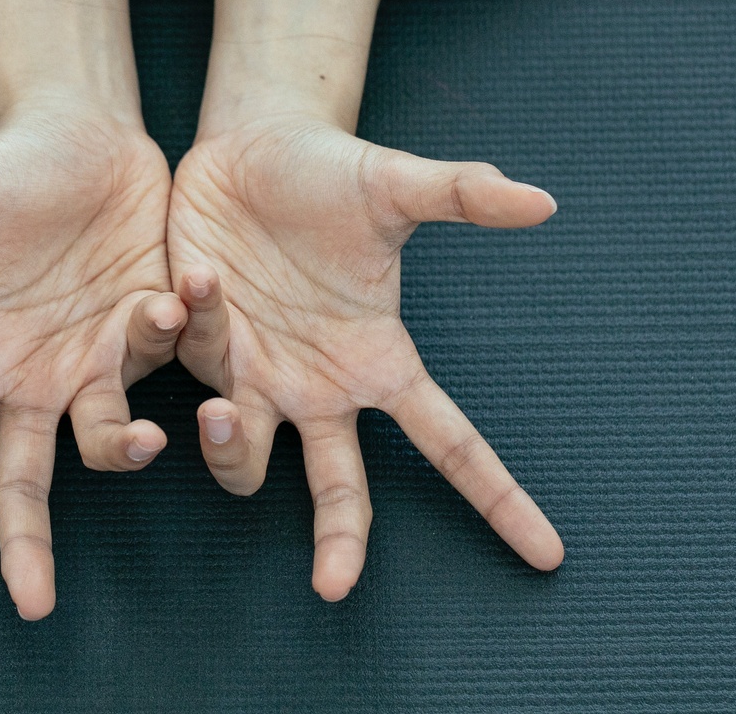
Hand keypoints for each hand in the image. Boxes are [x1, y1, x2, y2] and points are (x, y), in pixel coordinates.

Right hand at [0, 106, 184, 619]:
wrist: (91, 141)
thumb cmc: (12, 171)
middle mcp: (33, 378)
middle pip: (19, 483)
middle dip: (23, 543)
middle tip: (30, 604)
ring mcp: (96, 365)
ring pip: (109, 439)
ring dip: (127, 437)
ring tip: (146, 370)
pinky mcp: (154, 339)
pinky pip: (169, 364)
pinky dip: (179, 338)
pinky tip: (180, 288)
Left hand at [167, 115, 565, 600]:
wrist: (249, 148)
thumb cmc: (330, 175)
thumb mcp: (395, 187)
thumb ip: (462, 196)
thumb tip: (545, 201)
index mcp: (378, 363)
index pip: (449, 443)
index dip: (497, 499)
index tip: (546, 555)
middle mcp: (318, 388)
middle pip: (340, 489)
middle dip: (340, 541)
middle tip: (334, 587)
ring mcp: (254, 376)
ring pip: (244, 455)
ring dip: (232, 445)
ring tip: (227, 409)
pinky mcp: (194, 348)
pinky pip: (190, 367)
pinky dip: (189, 333)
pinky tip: (193, 280)